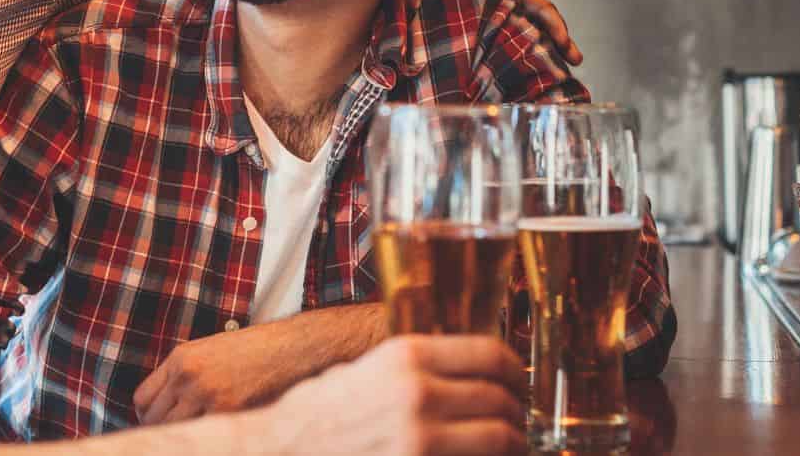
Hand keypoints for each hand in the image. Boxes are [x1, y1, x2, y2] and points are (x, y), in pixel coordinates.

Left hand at [135, 303, 384, 423]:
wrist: (292, 347)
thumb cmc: (256, 351)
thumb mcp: (211, 352)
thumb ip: (185, 375)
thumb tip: (167, 408)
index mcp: (181, 358)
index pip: (142, 397)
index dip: (147, 416)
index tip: (156, 423)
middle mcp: (187, 375)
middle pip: (154, 418)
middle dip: (163, 430)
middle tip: (177, 435)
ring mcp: (206, 394)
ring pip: (173, 431)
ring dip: (182, 435)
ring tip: (197, 436)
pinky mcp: (227, 411)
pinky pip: (200, 435)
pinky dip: (204, 439)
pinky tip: (215, 436)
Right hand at [239, 335, 526, 455]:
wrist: (281, 450)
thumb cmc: (316, 414)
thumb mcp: (362, 369)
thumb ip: (411, 367)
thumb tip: (459, 371)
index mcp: (406, 356)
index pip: (490, 354)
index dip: (515, 369)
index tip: (517, 380)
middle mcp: (419, 393)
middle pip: (502, 399)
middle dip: (516, 411)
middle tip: (515, 419)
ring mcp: (422, 438)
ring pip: (501, 438)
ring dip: (513, 443)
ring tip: (509, 445)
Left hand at [426, 0, 582, 64]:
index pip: (542, 10)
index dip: (557, 26)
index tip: (565, 43)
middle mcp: (512, 12)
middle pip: (543, 30)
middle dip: (562, 46)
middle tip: (575, 63)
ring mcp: (500, 30)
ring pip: (530, 45)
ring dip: (548, 60)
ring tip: (563, 79)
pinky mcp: (486, 45)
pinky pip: (508, 57)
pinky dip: (522, 68)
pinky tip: (530, 86)